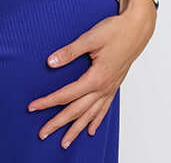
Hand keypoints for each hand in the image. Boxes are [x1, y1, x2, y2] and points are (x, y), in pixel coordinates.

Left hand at [27, 0, 156, 148]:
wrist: (137, 29)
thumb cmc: (115, 31)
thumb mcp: (90, 38)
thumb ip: (70, 52)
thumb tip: (51, 62)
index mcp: (96, 78)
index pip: (66, 95)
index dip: (48, 102)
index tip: (33, 107)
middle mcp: (103, 88)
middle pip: (76, 110)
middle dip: (58, 123)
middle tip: (43, 133)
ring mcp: (110, 89)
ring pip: (90, 115)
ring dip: (77, 129)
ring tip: (65, 142)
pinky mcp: (114, 85)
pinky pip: (104, 109)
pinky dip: (96, 121)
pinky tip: (91, 130)